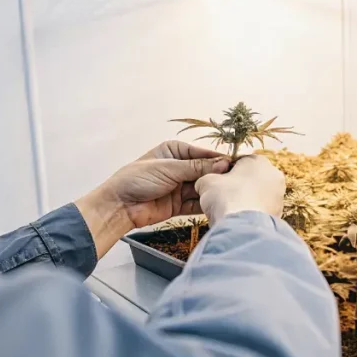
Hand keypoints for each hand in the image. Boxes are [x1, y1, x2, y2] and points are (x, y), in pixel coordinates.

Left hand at [76, 141, 229, 256]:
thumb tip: (223, 163)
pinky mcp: (179, 205)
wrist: (119, 205)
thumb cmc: (137, 179)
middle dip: (218, 176)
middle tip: (236, 181)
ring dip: (213, 191)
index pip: (203, 153)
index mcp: (175, 151)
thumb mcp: (169, 168)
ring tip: (230, 194)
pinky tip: (218, 205)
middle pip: (205, 171)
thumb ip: (196, 167)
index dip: (219, 159)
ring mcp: (180, 187)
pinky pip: (196, 204)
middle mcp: (180, 167)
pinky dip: (205, 205)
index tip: (236, 163)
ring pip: (203, 188)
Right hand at [195, 155, 284, 225]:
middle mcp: (274, 175)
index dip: (224, 172)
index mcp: (258, 160)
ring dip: (245, 201)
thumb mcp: (206, 182)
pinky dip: (251, 214)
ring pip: (257, 195)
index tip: (215, 182)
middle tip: (222, 197)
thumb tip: (207, 183)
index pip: (238, 162)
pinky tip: (239, 220)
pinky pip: (260, 211)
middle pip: (250, 178)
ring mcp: (279, 196)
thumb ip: (207, 178)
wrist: (243, 228)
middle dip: (237, 187)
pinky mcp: (279, 214)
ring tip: (230, 211)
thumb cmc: (226, 197)